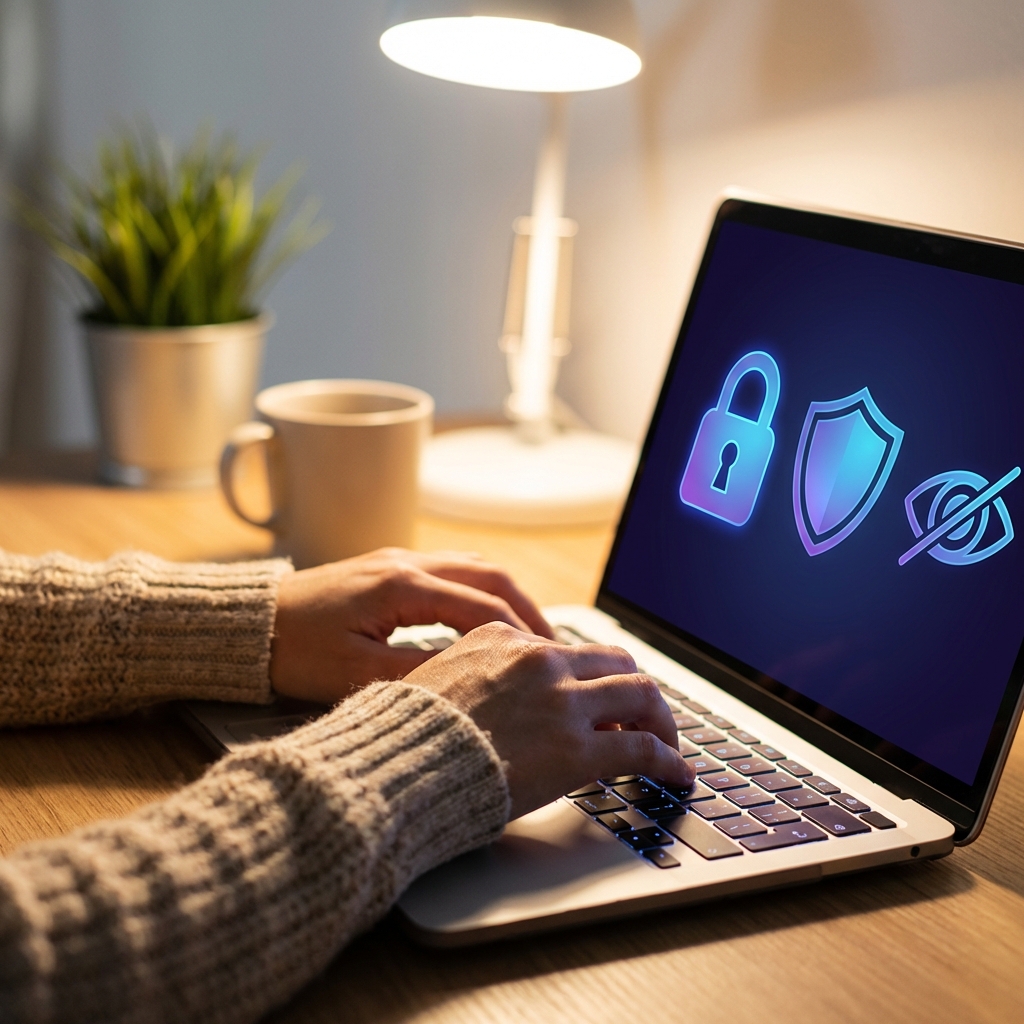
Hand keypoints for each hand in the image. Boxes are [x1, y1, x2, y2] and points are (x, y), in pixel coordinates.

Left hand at [270, 548, 552, 702]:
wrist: (248, 626)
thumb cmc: (292, 651)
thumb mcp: (354, 675)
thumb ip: (418, 675)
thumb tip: (472, 682)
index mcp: (401, 585)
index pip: (482, 608)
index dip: (520, 637)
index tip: (547, 664)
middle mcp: (406, 563)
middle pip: (490, 575)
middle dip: (528, 610)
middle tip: (554, 647)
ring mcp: (398, 560)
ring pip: (474, 567)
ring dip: (508, 597)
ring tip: (531, 634)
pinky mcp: (388, 568)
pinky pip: (452, 570)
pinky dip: (482, 592)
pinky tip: (488, 620)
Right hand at [404, 622, 694, 817]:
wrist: (395, 768)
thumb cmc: (404, 736)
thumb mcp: (435, 682)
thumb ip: (474, 677)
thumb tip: (492, 698)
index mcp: (503, 640)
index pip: (567, 650)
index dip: (590, 677)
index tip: (597, 698)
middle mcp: (539, 661)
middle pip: (614, 662)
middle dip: (634, 691)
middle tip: (643, 717)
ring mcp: (562, 703)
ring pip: (641, 693)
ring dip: (661, 720)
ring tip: (668, 745)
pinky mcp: (578, 749)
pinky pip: (643, 748)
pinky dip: (669, 760)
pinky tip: (677, 775)